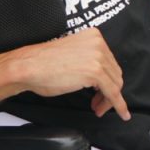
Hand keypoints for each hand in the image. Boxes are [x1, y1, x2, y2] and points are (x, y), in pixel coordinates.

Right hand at [14, 29, 129, 119]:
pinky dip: (118, 105)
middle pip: (114, 73)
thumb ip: (89, 60)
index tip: (100, 92)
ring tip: (97, 109)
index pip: (109, 62)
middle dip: (109, 91)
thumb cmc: (43, 64)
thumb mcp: (73, 55)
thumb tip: (101, 79)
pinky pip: (113, 93)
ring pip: (115, 84)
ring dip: (109, 100)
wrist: (28, 67)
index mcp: (93, 36)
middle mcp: (98, 43)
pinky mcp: (95, 72)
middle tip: (98, 104)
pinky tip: (121, 113)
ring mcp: (98, 56)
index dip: (107, 80)